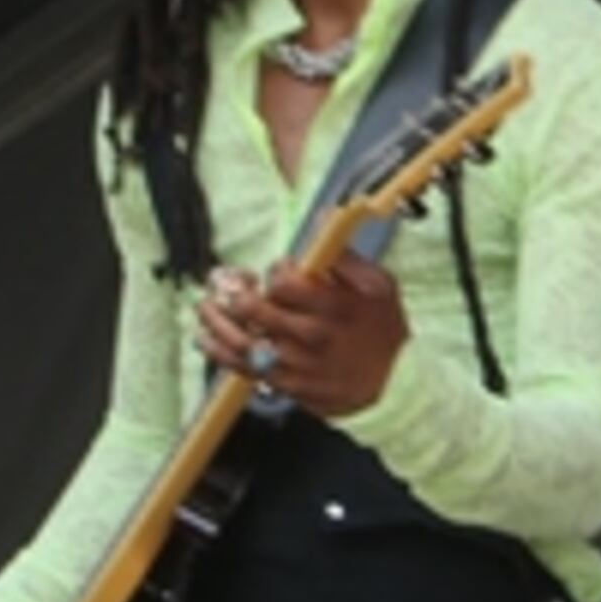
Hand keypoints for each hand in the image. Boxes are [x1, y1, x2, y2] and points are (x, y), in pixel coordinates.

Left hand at [195, 257, 408, 414]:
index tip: (279, 271)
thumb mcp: (380, 285)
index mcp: (334, 306)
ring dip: (215, 320)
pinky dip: (219, 352)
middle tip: (223, 281)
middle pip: (253, 309)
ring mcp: (296, 363)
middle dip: (231, 291)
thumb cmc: (384, 329)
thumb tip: (323, 217)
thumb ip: (346, 256)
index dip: (275, 271)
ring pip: (240, 340)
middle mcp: (311, 335)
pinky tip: (206, 338)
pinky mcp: (287, 384)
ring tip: (205, 305)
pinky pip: (243, 368)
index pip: (284, 282)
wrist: (395, 385)